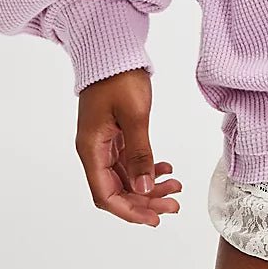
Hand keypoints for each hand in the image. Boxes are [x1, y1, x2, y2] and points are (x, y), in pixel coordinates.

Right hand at [75, 68, 182, 225]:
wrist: (113, 50)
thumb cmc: (119, 77)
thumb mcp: (134, 115)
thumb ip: (140, 153)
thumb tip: (143, 189)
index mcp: (91, 149)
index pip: (105, 194)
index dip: (129, 211)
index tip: (153, 218)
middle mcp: (94, 150)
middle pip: (117, 189)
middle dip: (144, 201)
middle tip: (173, 204)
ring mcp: (104, 143)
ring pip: (126, 176)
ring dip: (149, 185)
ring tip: (176, 187)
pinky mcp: (114, 134)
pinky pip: (129, 160)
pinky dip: (147, 167)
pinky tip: (166, 169)